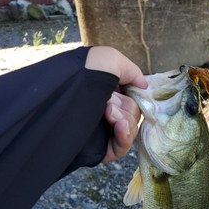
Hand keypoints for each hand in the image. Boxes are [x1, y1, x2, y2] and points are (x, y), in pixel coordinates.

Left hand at [85, 46, 146, 162]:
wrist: (64, 91)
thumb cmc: (84, 71)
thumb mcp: (111, 60)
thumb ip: (132, 71)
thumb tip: (144, 87)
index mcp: (110, 93)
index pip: (135, 100)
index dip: (138, 97)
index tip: (136, 91)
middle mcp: (108, 111)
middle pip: (134, 115)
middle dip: (126, 106)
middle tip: (108, 100)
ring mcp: (105, 131)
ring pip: (131, 130)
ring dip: (124, 118)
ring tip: (107, 111)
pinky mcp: (102, 148)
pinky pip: (123, 147)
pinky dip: (125, 136)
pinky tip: (120, 126)